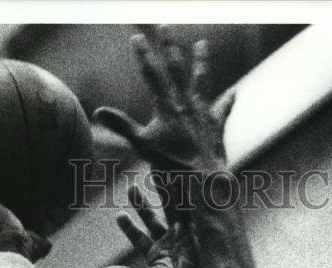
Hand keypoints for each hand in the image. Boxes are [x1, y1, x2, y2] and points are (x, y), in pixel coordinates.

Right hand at [93, 31, 234, 173]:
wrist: (204, 177)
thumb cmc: (172, 165)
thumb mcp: (143, 146)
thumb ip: (122, 126)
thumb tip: (97, 112)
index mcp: (167, 108)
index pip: (152, 76)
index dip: (143, 56)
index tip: (136, 37)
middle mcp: (186, 106)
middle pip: (176, 70)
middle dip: (169, 47)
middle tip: (166, 27)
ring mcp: (203, 114)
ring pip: (202, 81)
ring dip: (201, 62)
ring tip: (202, 44)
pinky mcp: (216, 127)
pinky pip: (222, 110)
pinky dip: (228, 101)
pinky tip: (234, 92)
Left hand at [98, 181, 199, 267]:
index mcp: (156, 256)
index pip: (139, 237)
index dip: (129, 227)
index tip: (119, 215)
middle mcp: (170, 244)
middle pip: (153, 218)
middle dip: (142, 203)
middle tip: (131, 187)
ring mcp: (185, 237)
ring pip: (171, 210)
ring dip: (163, 193)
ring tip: (154, 173)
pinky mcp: (199, 232)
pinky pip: (191, 209)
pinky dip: (185, 195)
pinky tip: (179, 180)